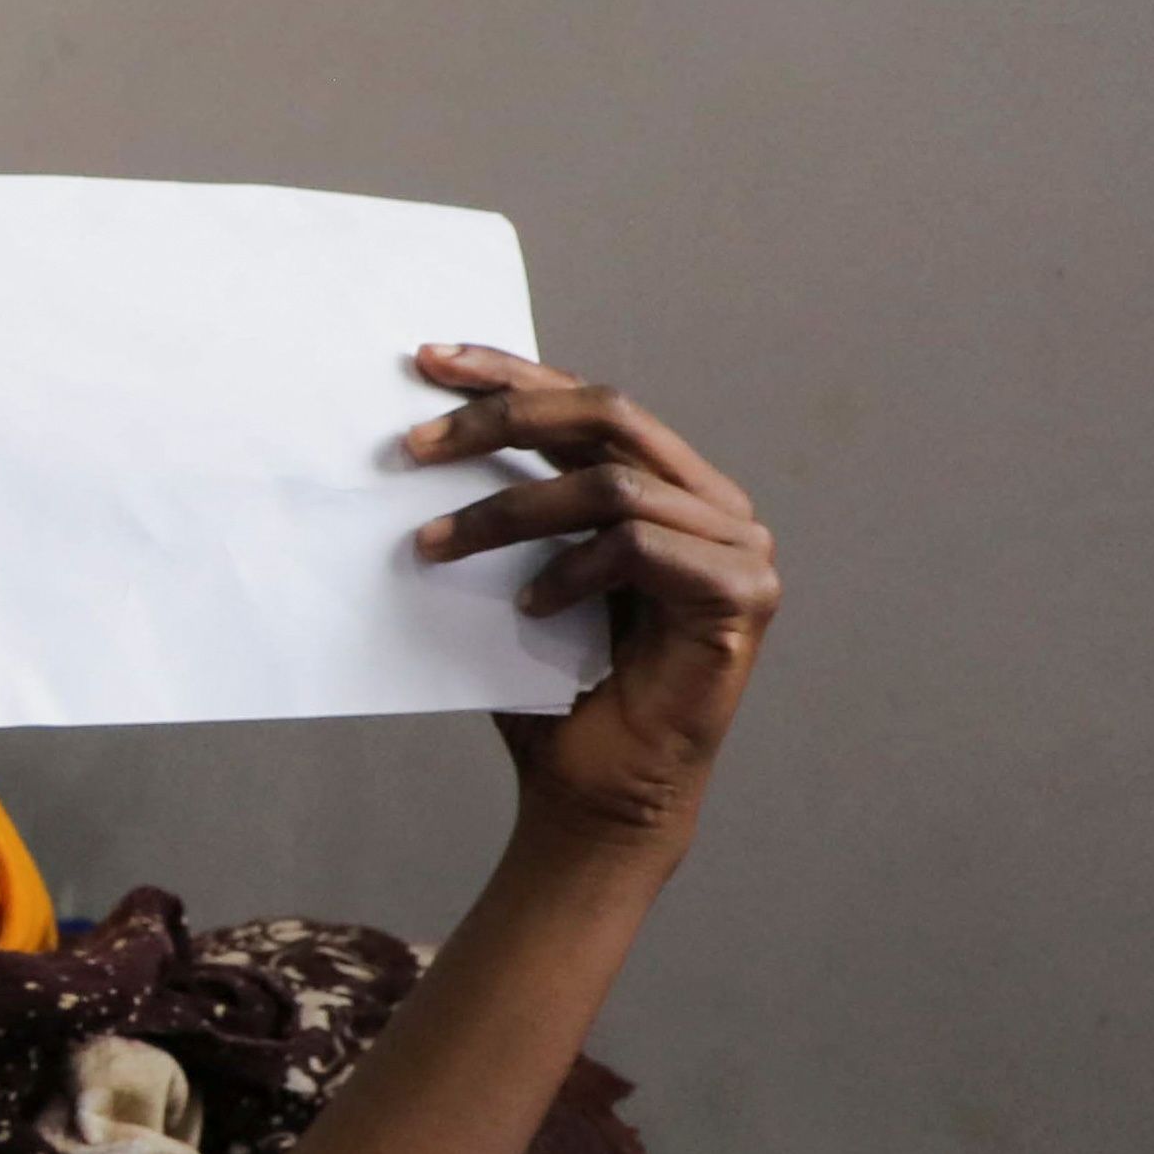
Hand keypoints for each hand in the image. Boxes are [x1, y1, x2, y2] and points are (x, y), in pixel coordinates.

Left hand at [404, 345, 777, 854]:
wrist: (594, 792)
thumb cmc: (553, 687)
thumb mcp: (512, 575)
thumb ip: (501, 506)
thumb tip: (412, 440)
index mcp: (665, 484)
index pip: (586, 400)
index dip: (509, 371)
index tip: (426, 361)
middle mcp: (712, 502)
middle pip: (606, 414)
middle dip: (500, 417)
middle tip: (410, 446)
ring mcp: (739, 546)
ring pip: (610, 484)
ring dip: (506, 511)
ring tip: (433, 548)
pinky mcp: (743, 595)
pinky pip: (638, 547)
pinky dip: (569, 570)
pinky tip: (527, 608)